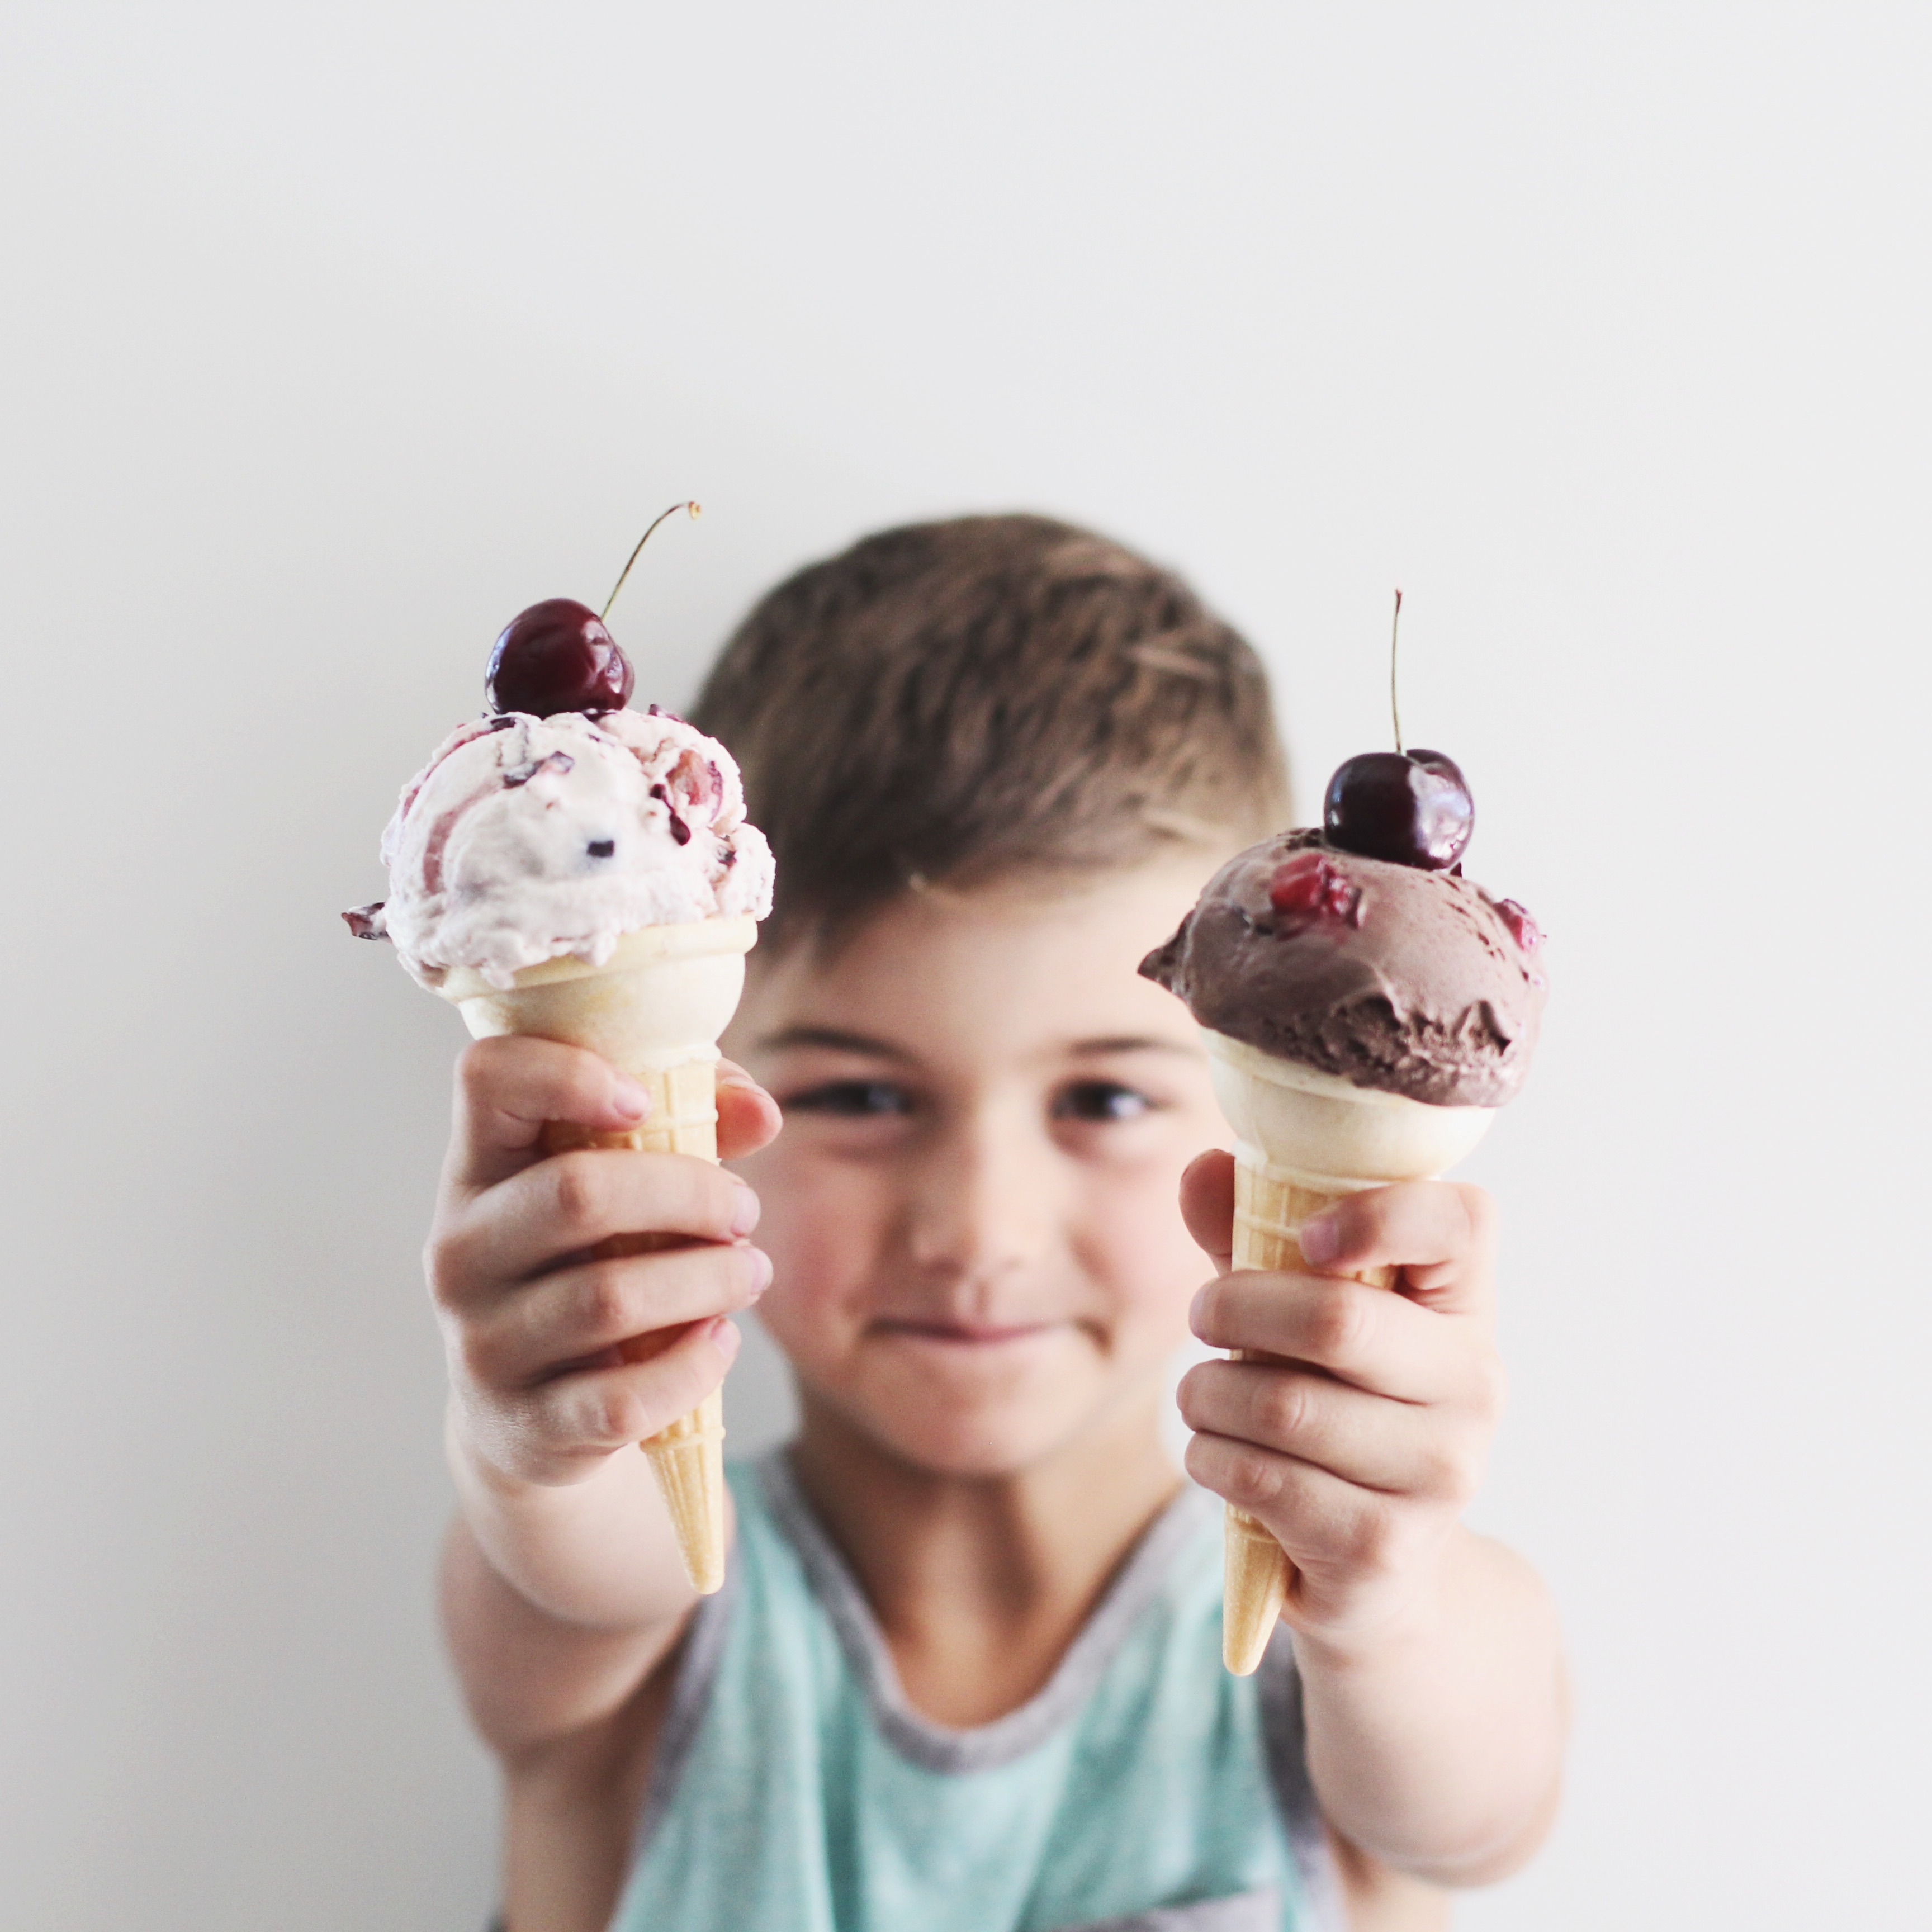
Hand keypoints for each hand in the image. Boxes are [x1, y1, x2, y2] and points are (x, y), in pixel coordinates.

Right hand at [426, 1036, 781, 1488]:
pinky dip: (695, 1366)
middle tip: (744, 1209)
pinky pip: (627, 1397)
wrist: (524, 1420)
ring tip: (750, 1273)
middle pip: (578, 1193)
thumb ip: (690, 1125)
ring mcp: (485, 1346)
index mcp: (476, 1171)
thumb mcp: (617, 1187)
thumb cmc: (586, 1265)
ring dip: (709, 1279)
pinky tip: (721, 1341)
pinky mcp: (530, 1426)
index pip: (485, 1080)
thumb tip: (763, 1113)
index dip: (566, 1072)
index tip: (643, 1099)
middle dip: (689, 1193)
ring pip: (611, 1297)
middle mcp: (462, 1253)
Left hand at [1176, 1151, 1505, 1649]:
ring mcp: (1440, 1473)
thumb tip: (1202, 1169)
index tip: (1304, 1238)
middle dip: (1234, 1307)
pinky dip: (1211, 1457)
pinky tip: (1217, 1455)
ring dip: (1207, 1394)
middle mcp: (1474, 1386)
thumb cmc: (1331, 1406)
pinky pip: (1263, 1478)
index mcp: (1465, 1307)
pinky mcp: (1385, 1545)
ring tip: (1201, 1397)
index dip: (1378, 1213)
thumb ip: (1250, 1238)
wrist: (1380, 1573)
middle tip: (1202, 1316)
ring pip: (1284, 1404)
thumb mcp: (1295, 1317)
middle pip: (1338, 1318)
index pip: (1463, 1222)